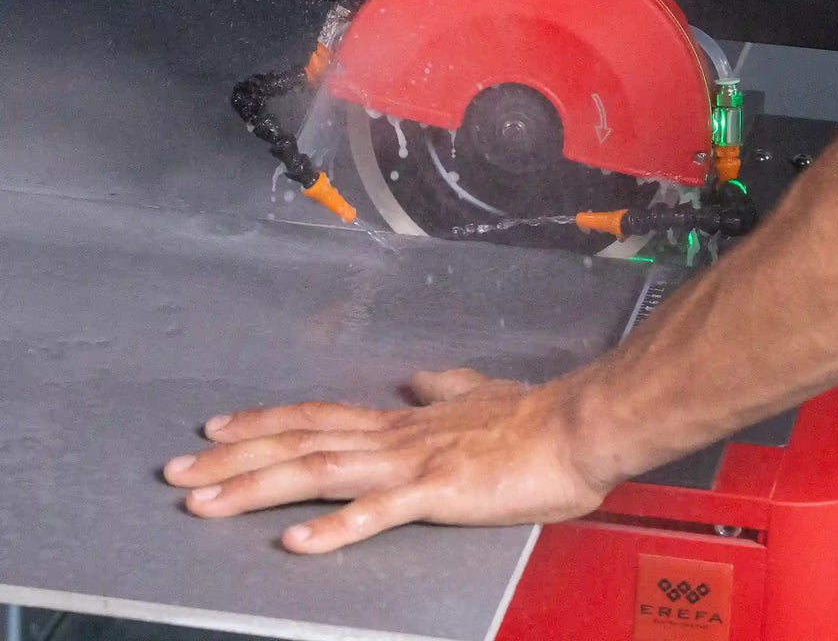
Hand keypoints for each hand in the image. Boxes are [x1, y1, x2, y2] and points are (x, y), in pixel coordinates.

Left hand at [162, 368, 610, 553]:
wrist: (578, 426)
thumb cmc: (536, 418)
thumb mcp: (481, 393)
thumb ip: (444, 388)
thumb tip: (415, 380)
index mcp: (404, 421)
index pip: (319, 416)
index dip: (264, 422)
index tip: (216, 429)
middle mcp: (396, 437)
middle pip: (301, 443)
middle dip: (234, 459)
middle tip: (175, 472)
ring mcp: (413, 463)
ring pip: (321, 473)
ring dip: (257, 488)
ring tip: (204, 504)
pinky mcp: (439, 491)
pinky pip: (378, 513)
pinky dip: (333, 527)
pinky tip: (295, 541)